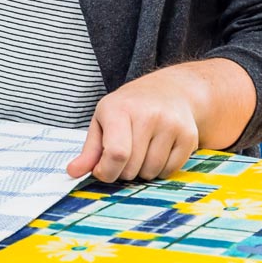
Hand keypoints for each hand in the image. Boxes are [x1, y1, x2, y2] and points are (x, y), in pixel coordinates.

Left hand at [66, 75, 199, 181]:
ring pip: (150, 172)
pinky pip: (169, 171)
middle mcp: (148, 115)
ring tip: (141, 151)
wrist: (170, 90)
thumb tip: (73, 172)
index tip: (103, 171)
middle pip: (131, 168)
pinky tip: (157, 151)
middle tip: (124, 157)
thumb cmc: (129, 108)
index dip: (107, 172)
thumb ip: (89, 150)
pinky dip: (160, 170)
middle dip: (123, 172)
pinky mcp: (188, 136)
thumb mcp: (103, 120)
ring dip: (142, 171)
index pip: (116, 153)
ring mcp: (171, 125)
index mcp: (119, 109)